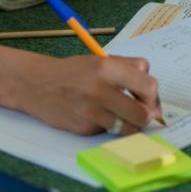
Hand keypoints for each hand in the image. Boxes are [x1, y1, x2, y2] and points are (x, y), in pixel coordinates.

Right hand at [22, 52, 160, 134]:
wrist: (37, 84)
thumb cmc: (75, 71)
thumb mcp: (102, 59)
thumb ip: (130, 68)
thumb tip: (153, 90)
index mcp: (106, 68)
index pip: (148, 86)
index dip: (153, 95)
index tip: (148, 96)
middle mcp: (99, 91)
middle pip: (142, 114)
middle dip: (147, 115)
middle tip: (142, 111)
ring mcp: (90, 112)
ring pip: (129, 128)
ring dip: (131, 124)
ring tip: (124, 115)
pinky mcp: (83, 128)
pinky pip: (109, 131)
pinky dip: (110, 126)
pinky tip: (99, 116)